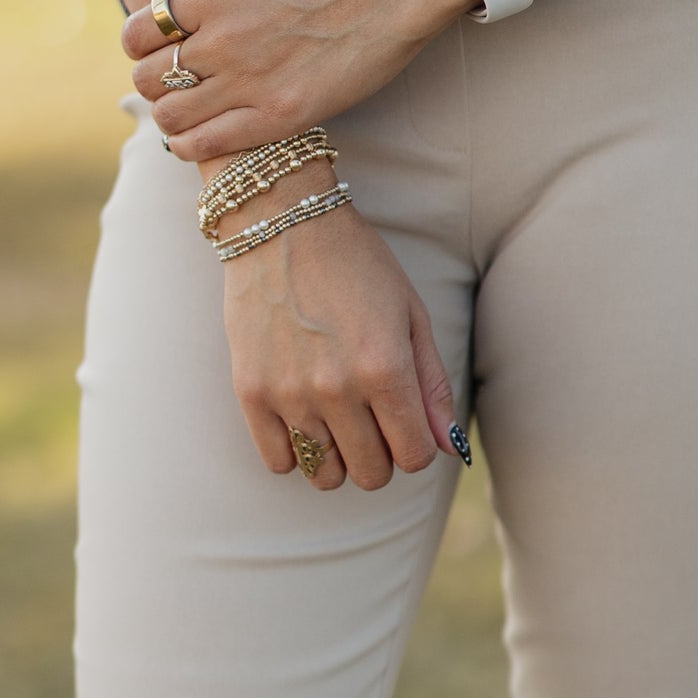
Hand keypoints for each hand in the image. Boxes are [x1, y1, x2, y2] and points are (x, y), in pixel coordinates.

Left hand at [120, 0, 472, 160]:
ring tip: (187, 105)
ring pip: (171, 116)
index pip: (138, 30)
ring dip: (169, 113)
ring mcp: (250, 83)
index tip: (155, 40)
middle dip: (151, 76)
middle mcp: (222, 41)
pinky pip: (209, 146)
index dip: (137, 39)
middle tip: (172, 74)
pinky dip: (191, 145)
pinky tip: (200, 135)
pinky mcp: (281, 117)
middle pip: (149, 77)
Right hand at [221, 197, 459, 492]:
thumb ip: (432, 385)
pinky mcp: (251, 392)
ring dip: (338, 458)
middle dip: (380, 457)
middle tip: (371, 423)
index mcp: (385, 368)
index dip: (415, 447)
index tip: (404, 424)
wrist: (281, 223)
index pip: (414, 456)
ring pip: (325, 475)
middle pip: (371, 474)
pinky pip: (278, 462)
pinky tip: (302, 422)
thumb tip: (446, 447)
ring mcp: (290, 394)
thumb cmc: (356, 263)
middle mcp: (337, 389)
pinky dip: (295, 453)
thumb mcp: (409, 314)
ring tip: (336, 422)